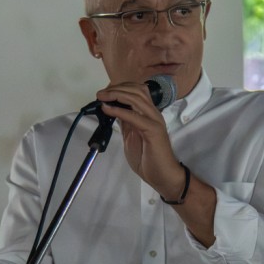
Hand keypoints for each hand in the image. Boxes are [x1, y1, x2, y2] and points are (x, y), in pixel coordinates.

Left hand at [97, 82, 183, 198]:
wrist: (163, 175)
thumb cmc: (148, 160)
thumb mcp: (130, 137)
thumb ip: (125, 123)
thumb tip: (114, 110)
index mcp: (148, 114)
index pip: (137, 91)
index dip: (120, 88)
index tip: (104, 93)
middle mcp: (153, 113)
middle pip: (136, 90)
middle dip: (116, 89)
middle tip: (100, 94)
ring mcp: (154, 120)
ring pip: (136, 98)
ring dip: (117, 95)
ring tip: (102, 98)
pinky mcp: (153, 129)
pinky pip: (134, 116)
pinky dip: (119, 110)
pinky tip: (108, 109)